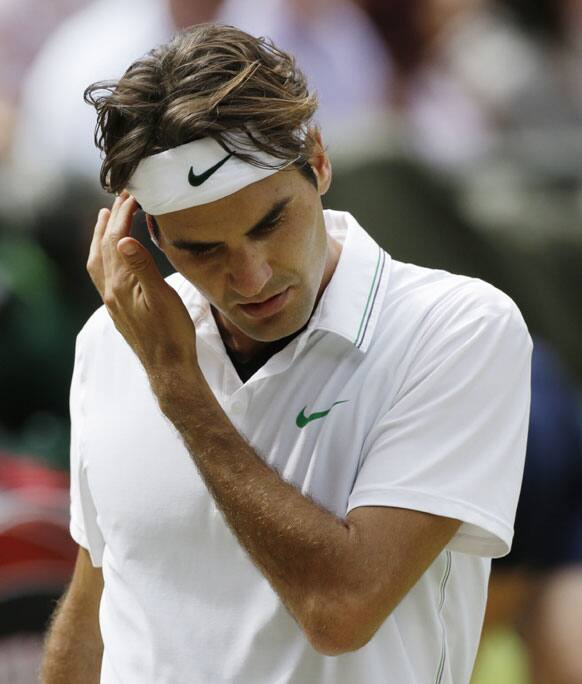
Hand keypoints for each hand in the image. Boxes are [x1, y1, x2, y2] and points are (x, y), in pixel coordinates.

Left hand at [87, 191, 197, 380]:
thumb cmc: (172, 334)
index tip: (134, 194)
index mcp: (120, 285)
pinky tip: (114, 256)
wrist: (169, 368)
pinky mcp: (119, 309)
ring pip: (99, 261)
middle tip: (121, 198)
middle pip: (104, 246)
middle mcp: (110, 291)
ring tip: (104, 218)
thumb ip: (142, 268)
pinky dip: (104, 255)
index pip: (116, 240)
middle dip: (111, 220)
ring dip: (101, 236)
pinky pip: (103, 274)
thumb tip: (123, 239)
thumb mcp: (163, 298)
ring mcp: (112, 301)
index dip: (123, 215)